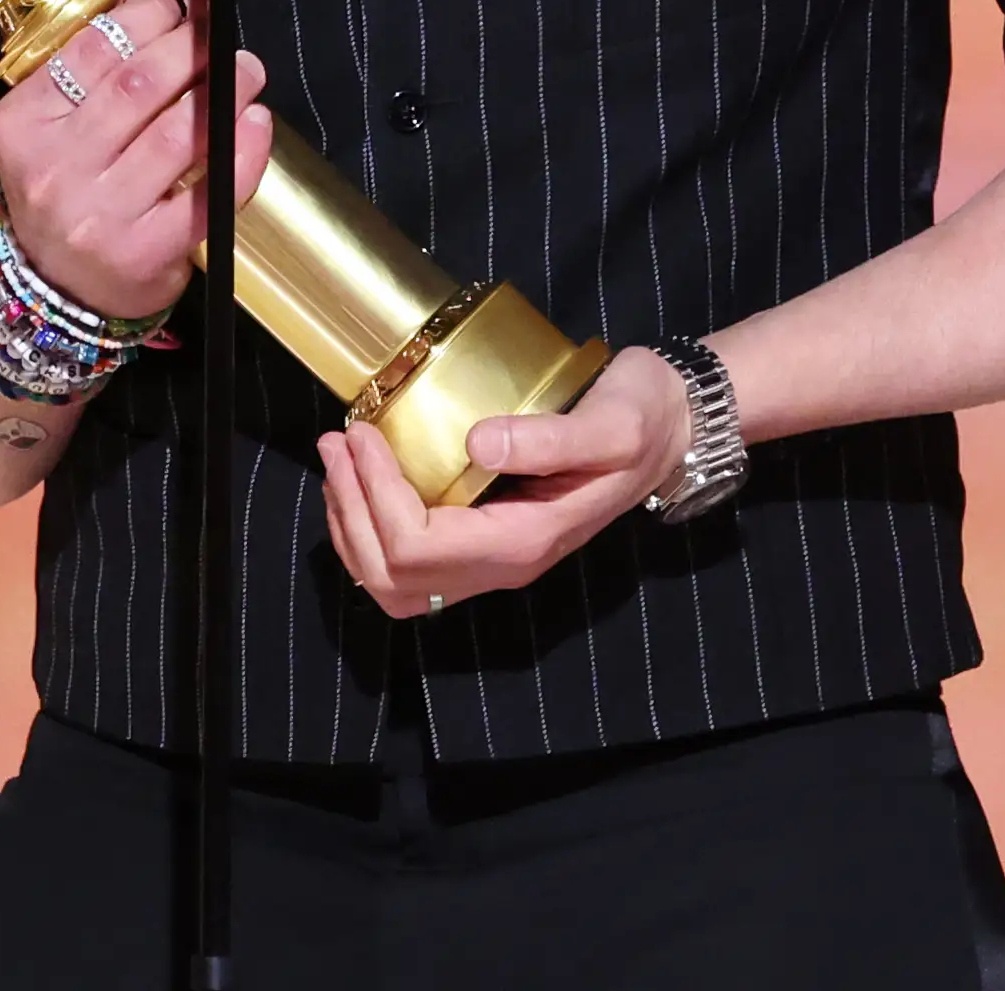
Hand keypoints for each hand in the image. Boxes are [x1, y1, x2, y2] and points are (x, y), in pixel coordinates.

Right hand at [0, 0, 269, 321]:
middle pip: (139, 84)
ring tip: (247, 70)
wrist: (55, 291)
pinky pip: (209, 190)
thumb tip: (151, 8)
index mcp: (25, 124)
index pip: (92, 49)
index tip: (178, 8)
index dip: (146, 16)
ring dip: (225, 89)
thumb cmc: (62, 191)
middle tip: (221, 35)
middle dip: (193, 46)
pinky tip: (256, 123)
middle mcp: (58, 167)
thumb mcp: (48, 129)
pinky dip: (242, 150)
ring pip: (178, 134)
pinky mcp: (148, 249)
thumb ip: (88, 72)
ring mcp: (104, 213)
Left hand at [314, 346, 694, 616]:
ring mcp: (492, 560)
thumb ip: (551, 438)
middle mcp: (503, 564)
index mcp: (525, 541)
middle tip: (335, 445)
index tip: (361, 433)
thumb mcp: (611, 422)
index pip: (421, 547)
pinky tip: (364, 482)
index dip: (376, 496)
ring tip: (339, 464)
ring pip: (396, 585)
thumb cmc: (641, 418)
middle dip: (351, 514)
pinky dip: (370, 531)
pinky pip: (411, 567)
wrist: (669, 430)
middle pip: (396, 578)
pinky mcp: (484, 542)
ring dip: (353, 529)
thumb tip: (477, 444)